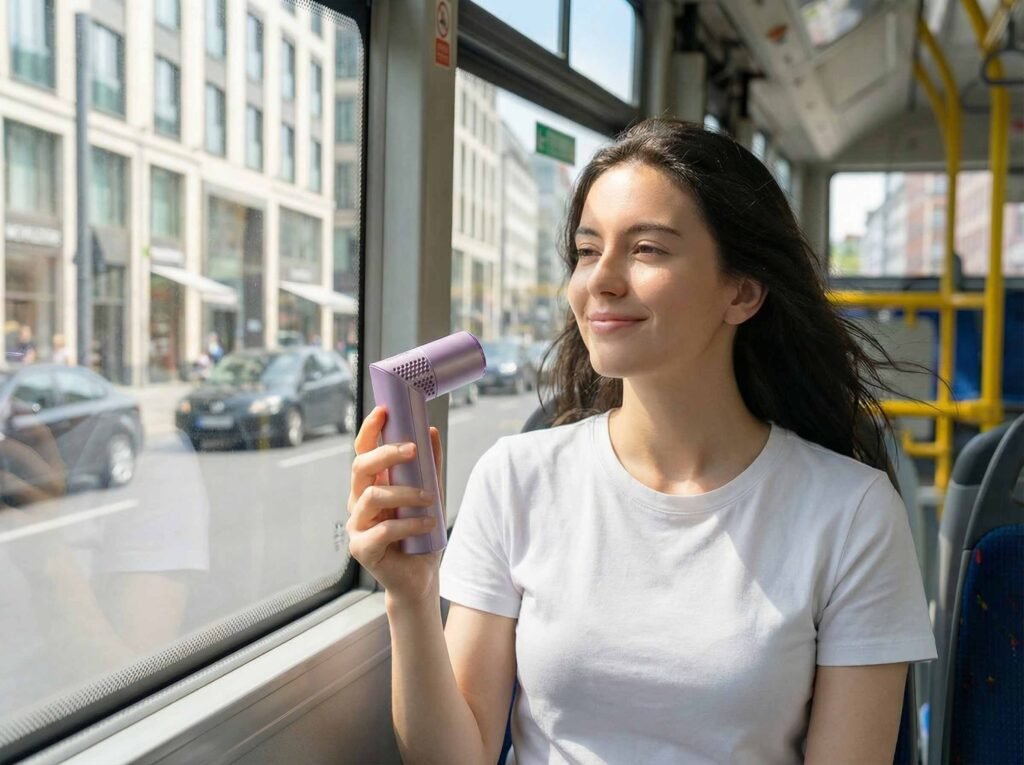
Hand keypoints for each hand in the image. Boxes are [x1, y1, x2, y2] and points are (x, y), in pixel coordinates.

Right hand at [346, 406, 445, 604]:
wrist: (420, 577)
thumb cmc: (420, 535)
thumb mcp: (430, 495)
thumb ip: (429, 466)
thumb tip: (430, 431)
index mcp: (372, 485)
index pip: (363, 450)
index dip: (370, 429)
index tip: (384, 411)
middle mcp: (359, 501)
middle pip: (361, 467)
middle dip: (387, 454)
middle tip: (413, 450)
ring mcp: (357, 525)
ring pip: (373, 497)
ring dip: (406, 494)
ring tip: (430, 501)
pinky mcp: (361, 549)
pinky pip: (383, 529)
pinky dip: (410, 524)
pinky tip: (427, 525)